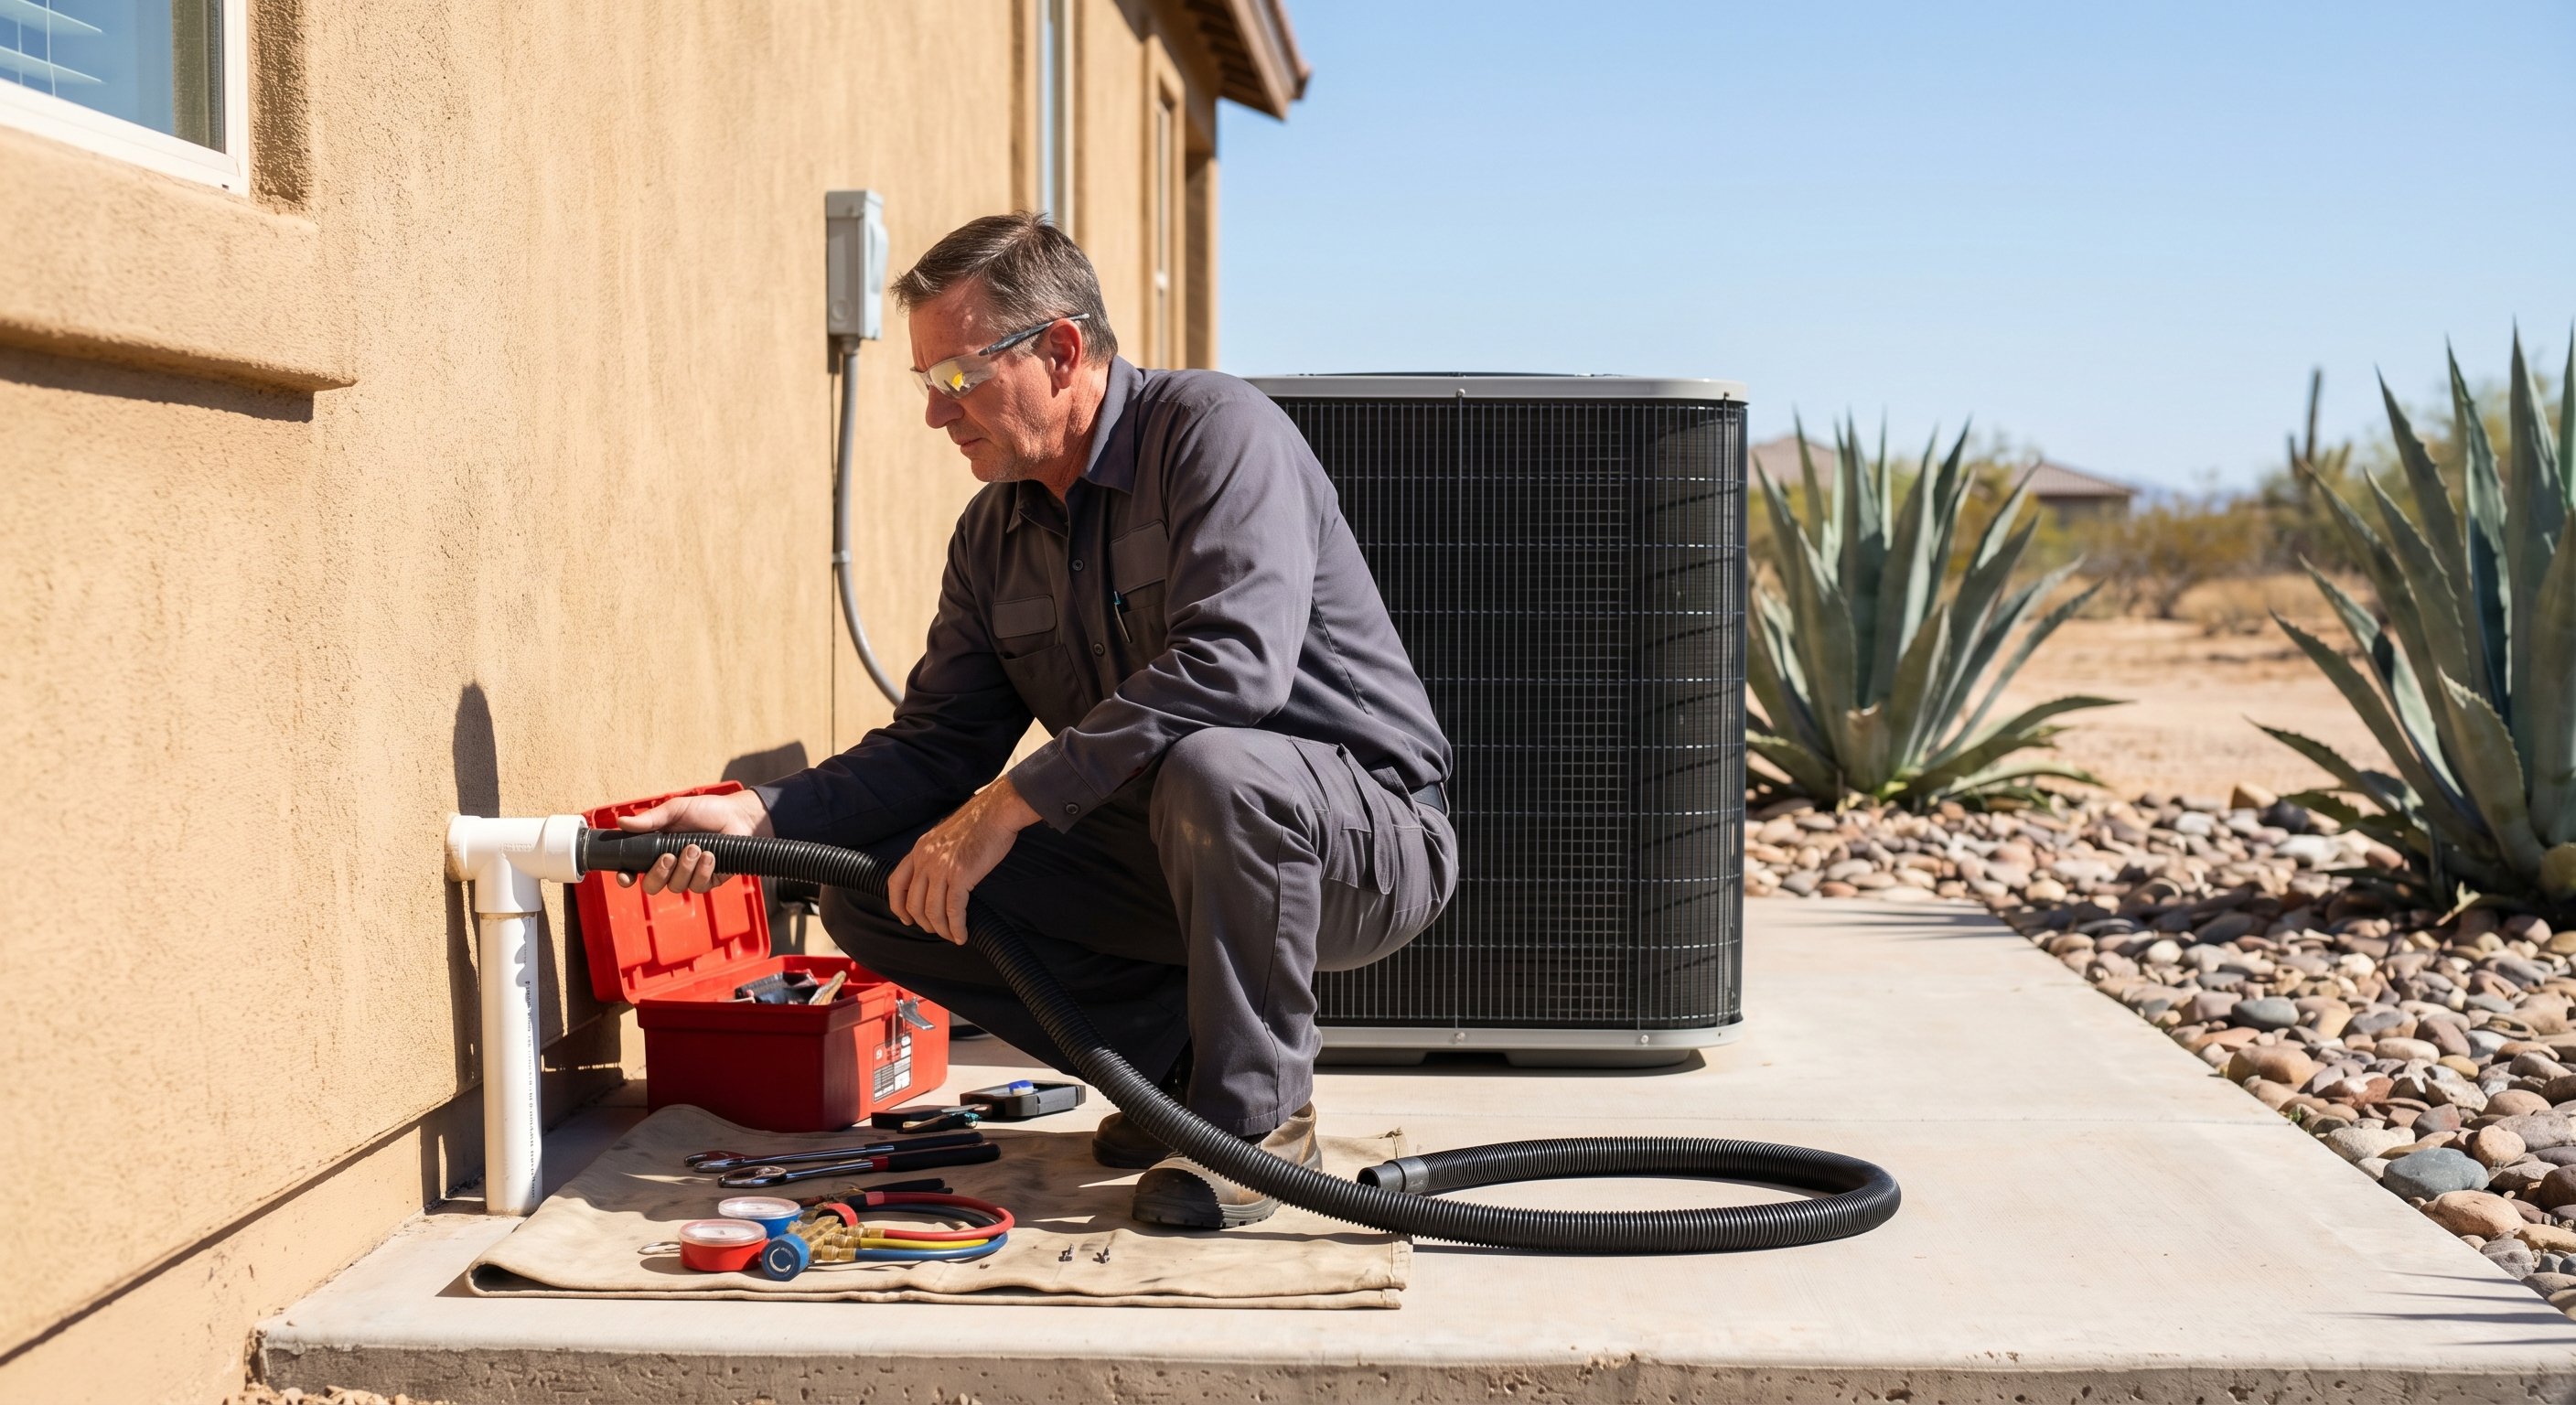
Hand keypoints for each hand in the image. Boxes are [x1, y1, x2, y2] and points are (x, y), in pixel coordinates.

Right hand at [616, 788, 772, 894]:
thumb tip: (621, 822)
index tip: (625, 876)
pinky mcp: (708, 881)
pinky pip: (698, 886)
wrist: (738, 816)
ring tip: (697, 848)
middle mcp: (670, 866)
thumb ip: (650, 819)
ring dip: (685, 867)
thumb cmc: (707, 811)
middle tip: (669, 856)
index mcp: (657, 849)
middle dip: (659, 874)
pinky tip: (710, 856)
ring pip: (676, 886)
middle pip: (652, 886)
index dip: (626, 877)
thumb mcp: (676, 809)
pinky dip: (703, 871)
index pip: (634, 869)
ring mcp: (689, 875)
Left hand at [887, 779, 1039, 942]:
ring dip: (941, 929)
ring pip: (932, 910)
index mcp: (920, 849)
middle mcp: (926, 859)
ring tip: (952, 935)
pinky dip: (957, 927)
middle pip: (913, 902)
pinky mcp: (961, 875)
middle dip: (924, 923)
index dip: (898, 905)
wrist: (997, 812)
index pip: (896, 882)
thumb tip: (939, 875)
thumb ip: (936, 854)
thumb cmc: (979, 823)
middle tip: (936, 930)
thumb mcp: (946, 836)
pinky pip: (954, 910)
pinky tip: (962, 935)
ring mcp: (942, 868)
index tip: (906, 918)